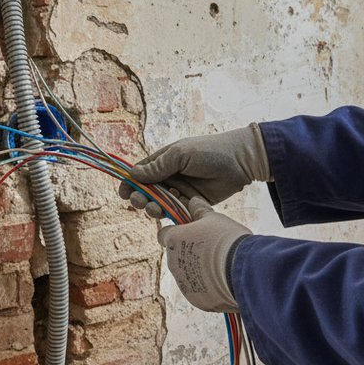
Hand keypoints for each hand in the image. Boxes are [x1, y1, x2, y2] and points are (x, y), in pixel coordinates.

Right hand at [118, 124, 269, 218]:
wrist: (240, 161)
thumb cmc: (209, 151)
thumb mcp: (180, 155)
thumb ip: (158, 166)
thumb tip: (132, 174)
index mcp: (164, 161)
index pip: (140, 173)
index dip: (129, 183)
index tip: (123, 193)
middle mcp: (170, 176)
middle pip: (147, 192)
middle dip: (140, 198)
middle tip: (139, 203)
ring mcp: (181, 191)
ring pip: (160, 204)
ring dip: (153, 208)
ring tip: (155, 209)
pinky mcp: (193, 204)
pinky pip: (176, 212)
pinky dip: (171, 213)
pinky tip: (171, 211)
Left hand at [157, 198, 250, 312]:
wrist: (242, 271)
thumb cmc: (226, 239)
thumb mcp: (214, 218)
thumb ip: (199, 210)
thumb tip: (193, 200)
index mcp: (173, 240)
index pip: (164, 234)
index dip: (176, 232)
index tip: (190, 233)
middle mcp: (172, 263)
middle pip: (176, 256)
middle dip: (189, 253)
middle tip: (211, 250)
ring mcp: (183, 283)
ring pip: (187, 275)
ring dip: (199, 271)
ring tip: (222, 266)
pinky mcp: (195, 299)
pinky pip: (199, 292)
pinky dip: (208, 287)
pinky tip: (224, 281)